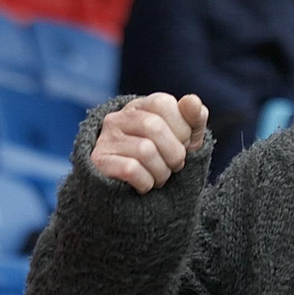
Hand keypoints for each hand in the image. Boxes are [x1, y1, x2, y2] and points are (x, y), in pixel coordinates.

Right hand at [91, 93, 207, 193]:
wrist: (133, 193)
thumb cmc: (164, 158)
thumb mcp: (186, 138)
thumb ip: (194, 118)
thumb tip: (192, 101)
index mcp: (142, 106)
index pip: (163, 103)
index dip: (181, 128)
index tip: (182, 144)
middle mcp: (119, 118)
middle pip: (154, 126)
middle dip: (174, 153)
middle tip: (173, 166)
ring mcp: (106, 139)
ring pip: (145, 150)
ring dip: (161, 172)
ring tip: (159, 177)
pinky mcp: (99, 161)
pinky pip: (130, 169)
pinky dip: (146, 182)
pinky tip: (145, 184)